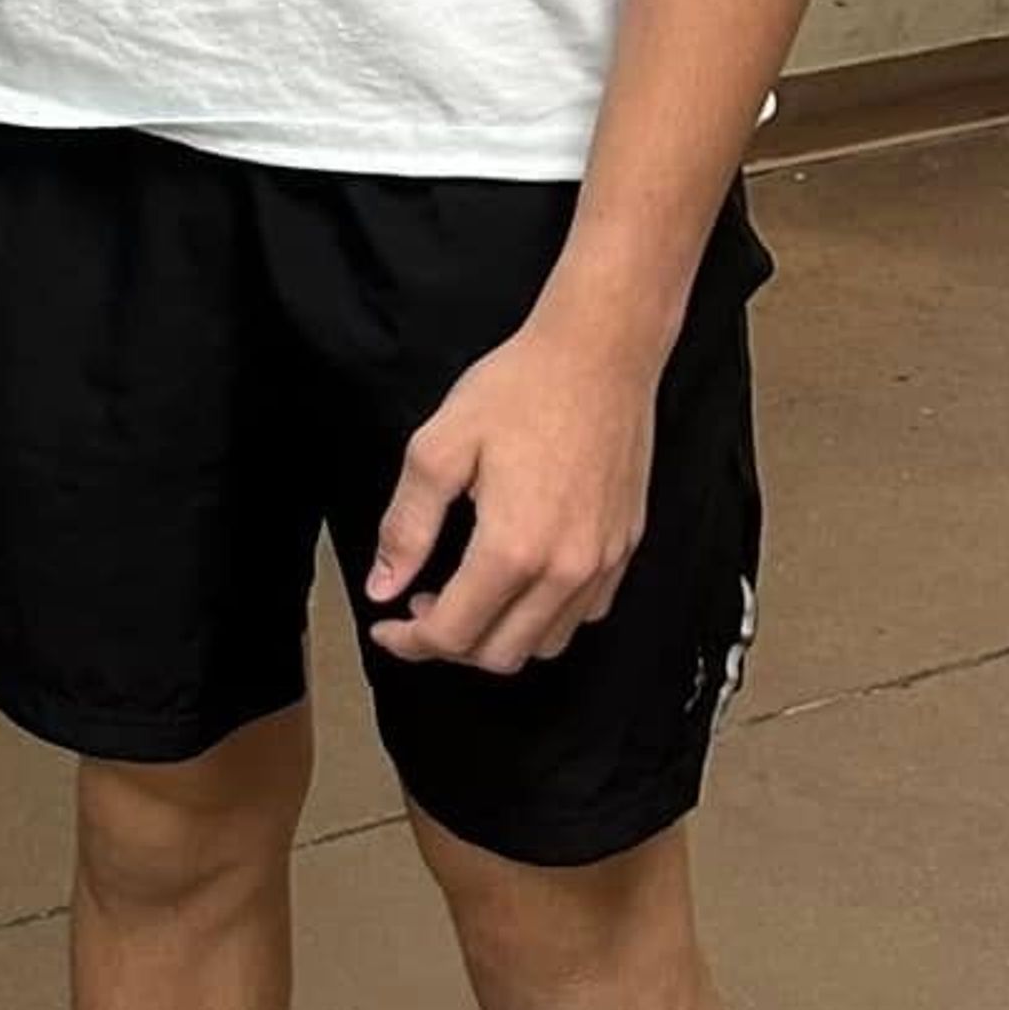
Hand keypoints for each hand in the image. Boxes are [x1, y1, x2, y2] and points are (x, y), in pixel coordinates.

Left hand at [366, 309, 658, 677]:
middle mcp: (566, 569)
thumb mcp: (439, 449)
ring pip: (545, 644)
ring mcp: (602, 562)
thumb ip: (407, 527)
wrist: (600, 355)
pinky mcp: (625, 548)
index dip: (408, 641)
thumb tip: (384, 587)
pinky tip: (518, 580)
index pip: (452, 633)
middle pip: (500, 654)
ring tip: (466, 593)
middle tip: (418, 606)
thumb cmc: (519, 389)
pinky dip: (544, 617)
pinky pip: (584, 614)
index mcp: (513, 548)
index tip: (386, 626)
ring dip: (498, 636)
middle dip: (450, 644)